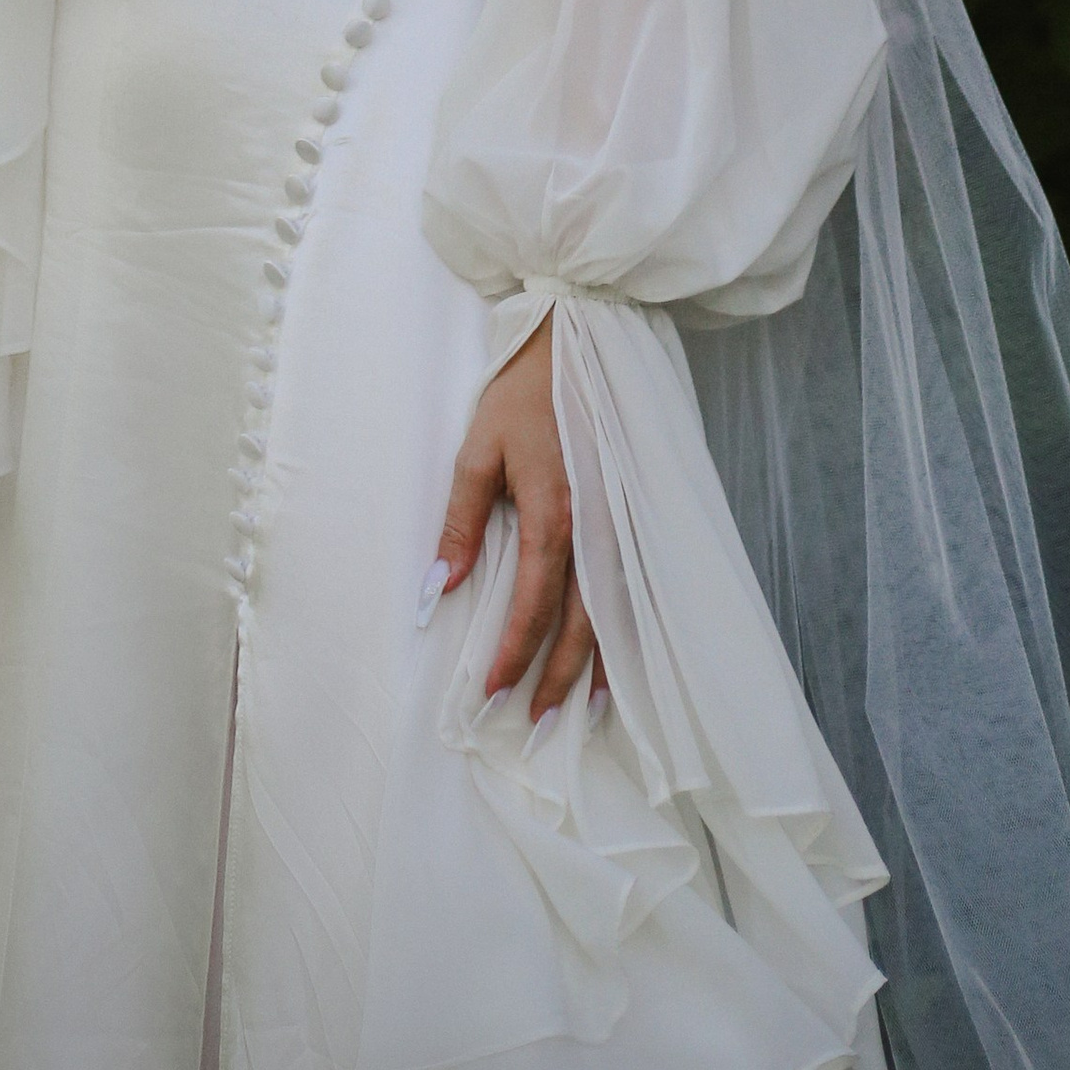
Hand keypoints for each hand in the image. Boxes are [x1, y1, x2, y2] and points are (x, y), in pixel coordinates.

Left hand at [432, 315, 602, 721]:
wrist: (577, 344)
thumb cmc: (520, 394)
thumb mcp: (477, 449)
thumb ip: (461, 520)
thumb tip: (439, 587)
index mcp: (555, 511)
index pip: (534, 602)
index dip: (515, 651)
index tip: (492, 690)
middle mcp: (596, 527)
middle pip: (582, 622)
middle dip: (558, 677)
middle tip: (537, 726)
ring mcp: (620, 522)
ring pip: (614, 611)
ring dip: (597, 664)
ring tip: (581, 710)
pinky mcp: (630, 513)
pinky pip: (630, 586)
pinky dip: (622, 629)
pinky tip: (614, 657)